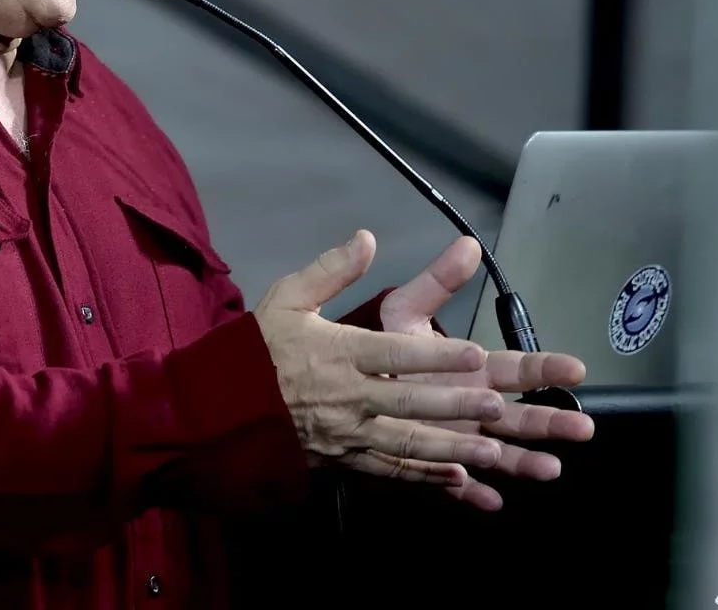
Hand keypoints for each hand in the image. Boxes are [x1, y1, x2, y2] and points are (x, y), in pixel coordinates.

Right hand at [253, 230, 508, 484]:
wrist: (218, 410)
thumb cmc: (256, 351)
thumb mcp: (287, 298)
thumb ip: (330, 270)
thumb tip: (367, 238)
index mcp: (337, 353)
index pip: (394, 352)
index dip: (436, 355)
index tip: (475, 354)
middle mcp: (347, 396)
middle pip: (408, 401)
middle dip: (455, 406)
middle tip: (499, 408)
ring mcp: (347, 434)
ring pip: (406, 443)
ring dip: (451, 448)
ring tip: (493, 452)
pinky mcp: (343, 460)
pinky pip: (389, 471)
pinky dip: (424, 476)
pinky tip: (458, 479)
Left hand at [379, 236, 595, 510]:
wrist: (342, 386)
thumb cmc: (382, 348)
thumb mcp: (407, 311)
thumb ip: (437, 281)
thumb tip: (468, 244)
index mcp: (473, 370)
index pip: (518, 369)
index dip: (546, 367)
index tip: (576, 369)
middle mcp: (473, 407)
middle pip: (519, 414)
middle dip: (551, 421)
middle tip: (582, 428)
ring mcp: (458, 439)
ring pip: (499, 453)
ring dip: (524, 460)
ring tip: (550, 468)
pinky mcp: (434, 466)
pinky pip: (456, 485)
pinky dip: (474, 493)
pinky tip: (493, 501)